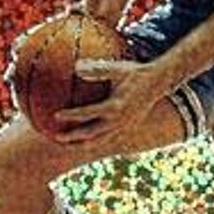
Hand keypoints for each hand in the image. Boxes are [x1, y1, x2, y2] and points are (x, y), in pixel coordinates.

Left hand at [51, 59, 165, 143]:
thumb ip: (97, 69)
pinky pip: (108, 141)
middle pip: (91, 135)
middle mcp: (119, 121)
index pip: (88, 114)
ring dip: (82, 145)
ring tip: (66, 146)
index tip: (55, 115)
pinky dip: (95, 143)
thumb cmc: (135, 73)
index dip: (71, 116)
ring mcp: (124, 128)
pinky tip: (84, 142)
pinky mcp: (128, 131)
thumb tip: (76, 67)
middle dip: (72, 138)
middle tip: (55, 138)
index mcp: (114, 107)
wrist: (158, 83)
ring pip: (99, 142)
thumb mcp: (117, 69)